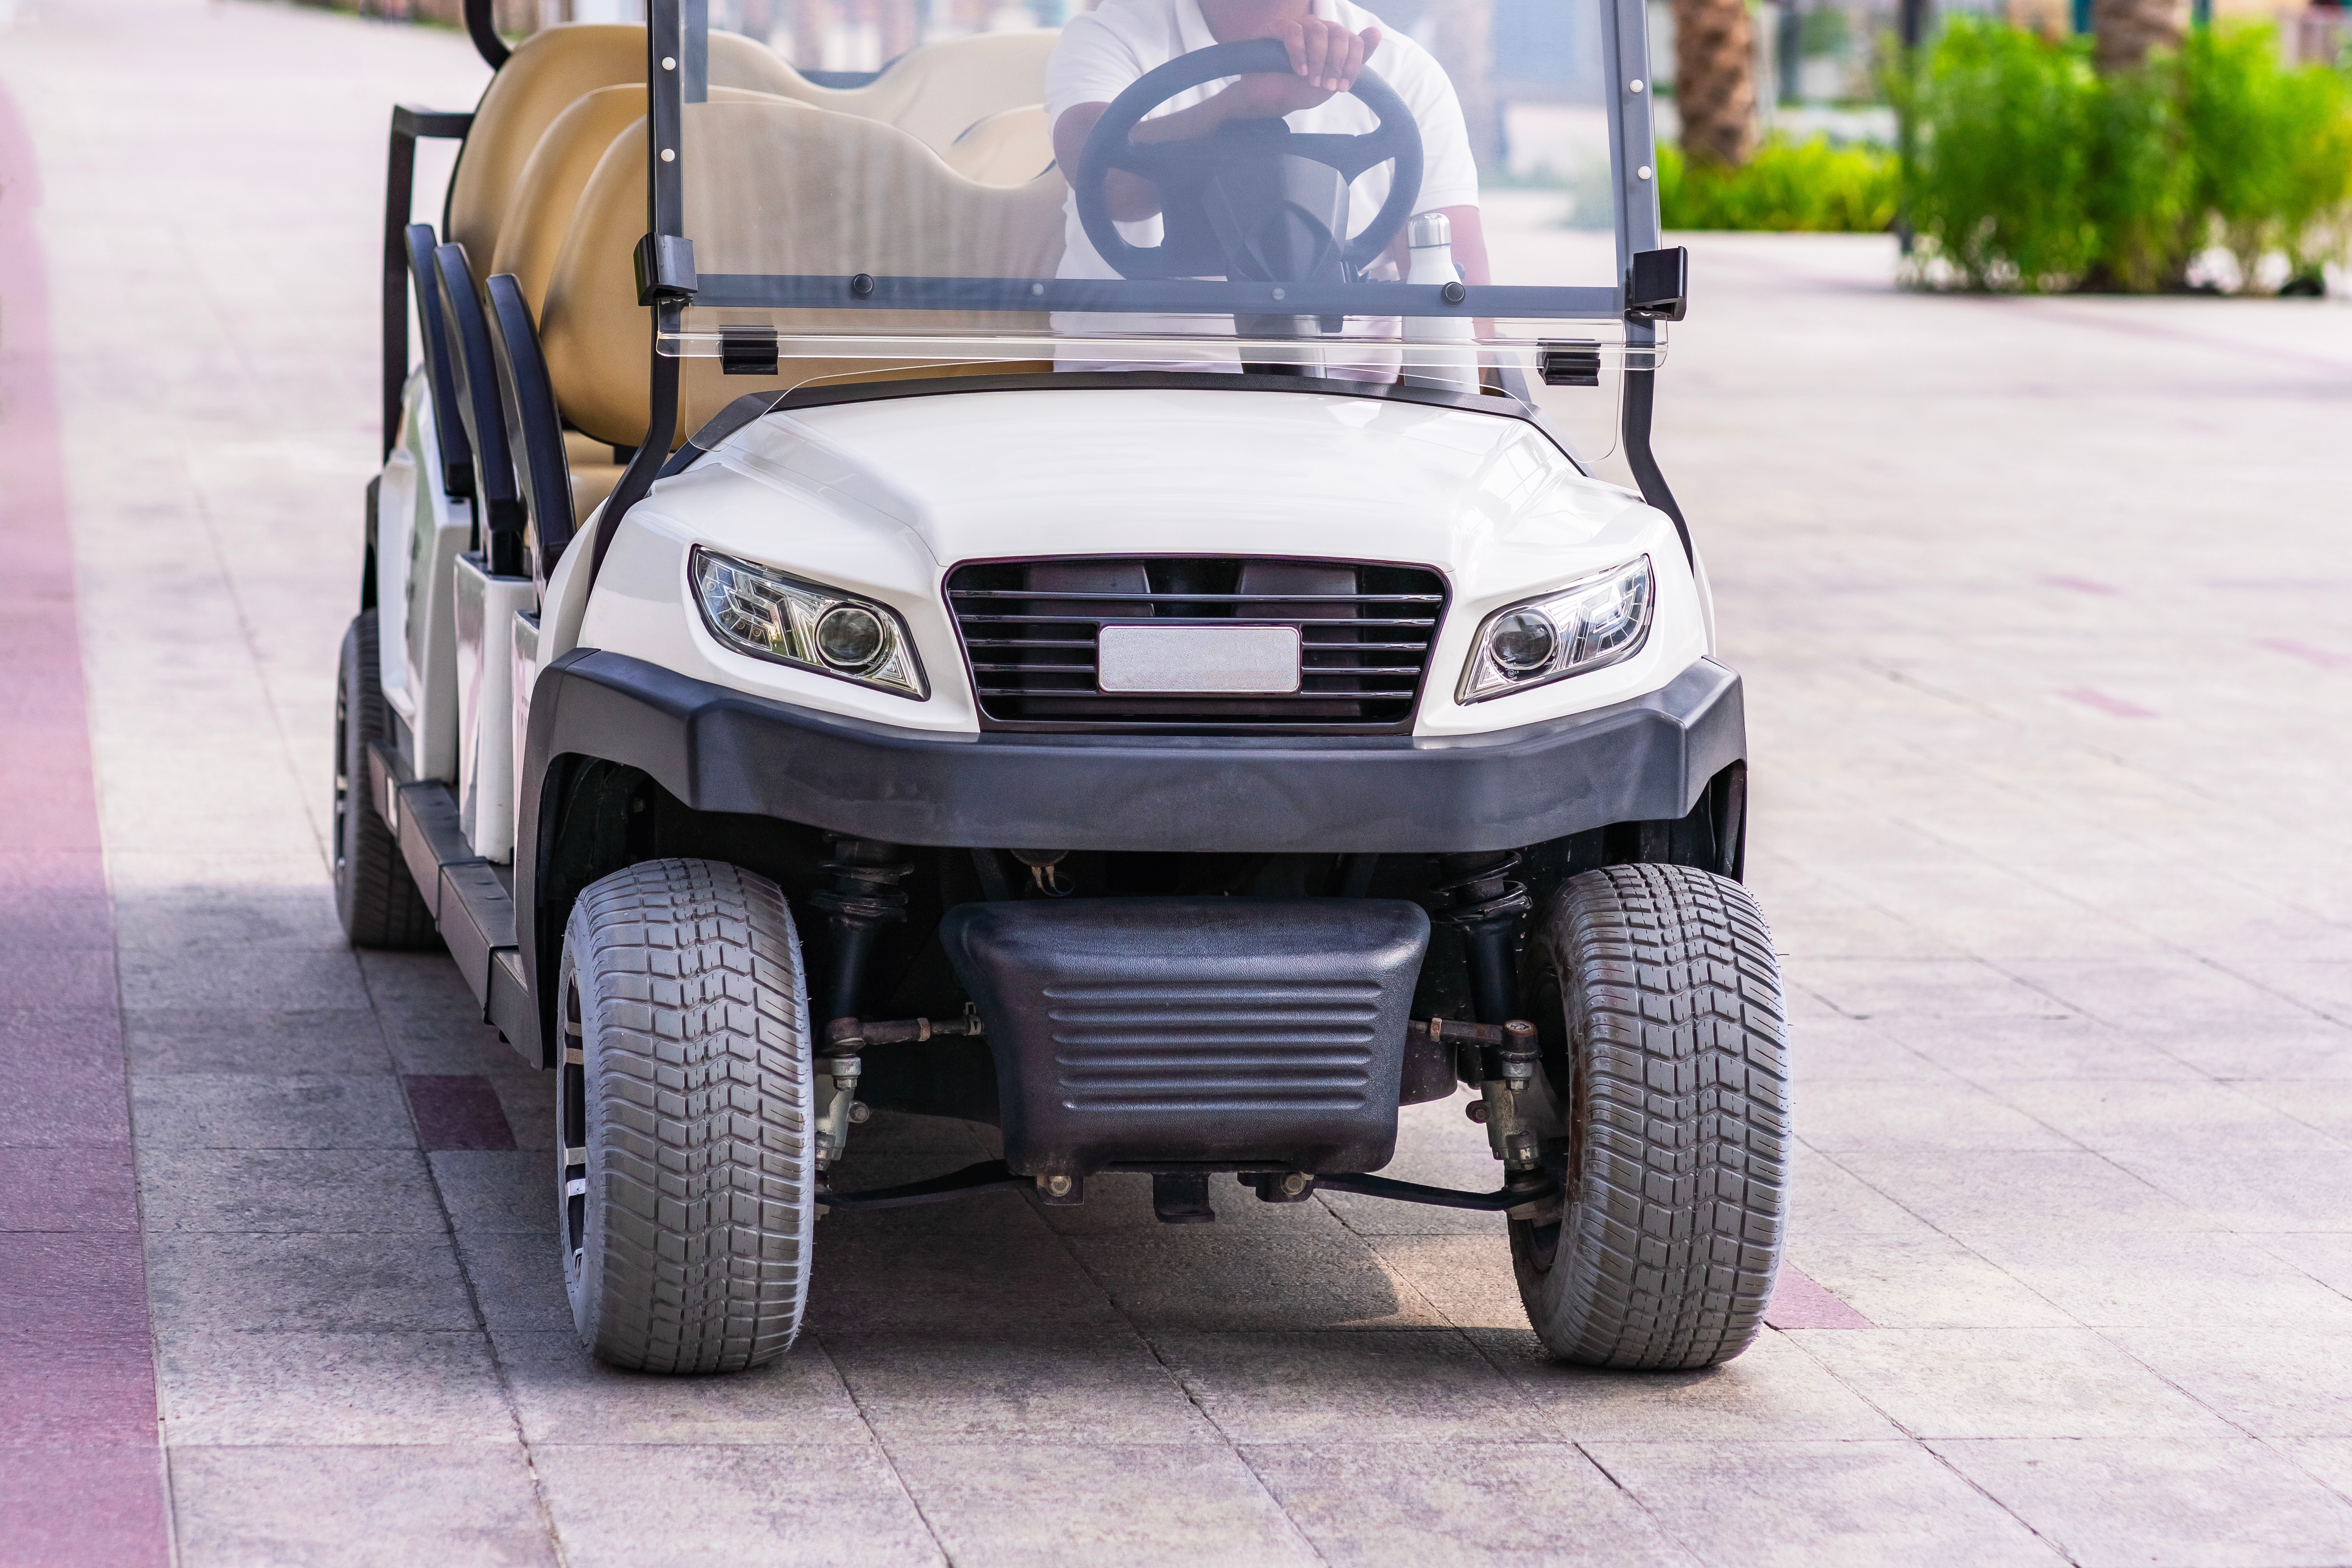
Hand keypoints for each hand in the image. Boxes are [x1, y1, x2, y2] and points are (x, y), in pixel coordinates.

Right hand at [1222, 20, 1382, 116]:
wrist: (1272, 99)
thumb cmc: (1302, 89)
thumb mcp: (1334, 78)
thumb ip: (1356, 59)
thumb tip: (1376, 32)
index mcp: (1334, 39)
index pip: (1354, 41)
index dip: (1352, 65)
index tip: (1342, 88)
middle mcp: (1318, 28)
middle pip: (1338, 33)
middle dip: (1336, 63)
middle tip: (1327, 86)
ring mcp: (1298, 26)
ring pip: (1318, 30)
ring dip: (1319, 59)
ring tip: (1312, 80)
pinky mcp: (1276, 29)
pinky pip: (1293, 31)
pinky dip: (1299, 52)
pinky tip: (1299, 71)